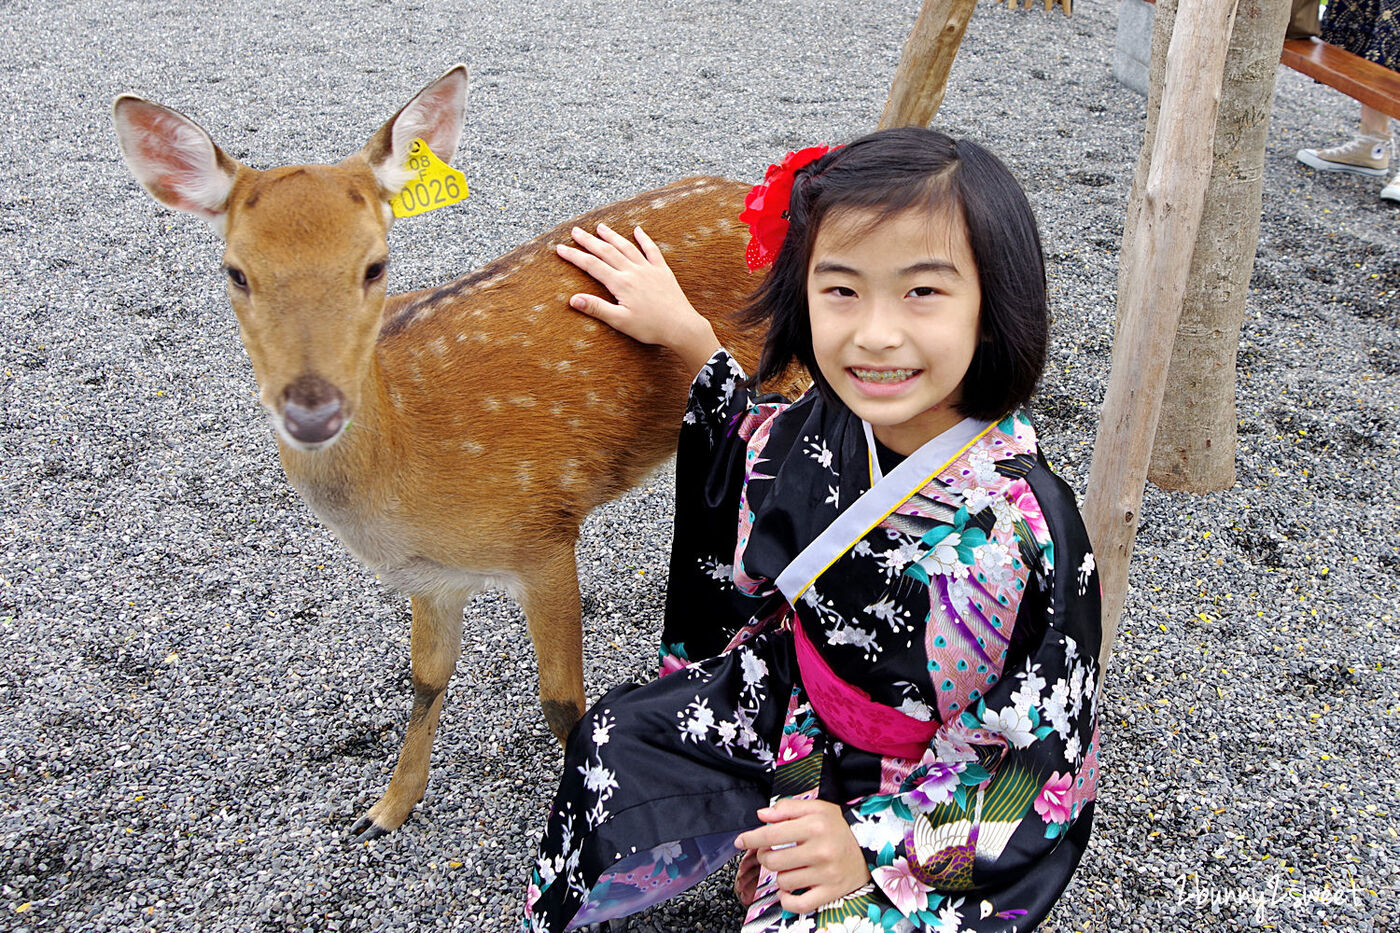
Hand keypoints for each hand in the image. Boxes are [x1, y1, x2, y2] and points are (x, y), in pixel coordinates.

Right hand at [556, 223, 720, 374]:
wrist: (681, 326)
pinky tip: (637, 230)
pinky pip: (652, 250)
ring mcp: (649, 268)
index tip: (560, 248)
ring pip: (626, 247)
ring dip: (612, 236)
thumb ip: (596, 308)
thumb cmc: (650, 327)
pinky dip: (644, 239)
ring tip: (600, 227)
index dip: (574, 255)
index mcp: (621, 283)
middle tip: (575, 231)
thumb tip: (573, 299)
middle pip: (606, 251)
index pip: (592, 265)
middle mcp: (633, 271)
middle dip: (588, 240)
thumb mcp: (620, 321)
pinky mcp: (662, 270)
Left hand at [734, 798, 870, 914]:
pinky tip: (788, 891)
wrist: (870, 847)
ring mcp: (826, 874)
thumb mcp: (817, 808)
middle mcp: (820, 851)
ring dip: (780, 875)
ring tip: (789, 866)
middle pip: (773, 861)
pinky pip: (799, 904)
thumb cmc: (839, 827)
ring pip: (783, 881)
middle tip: (771, 853)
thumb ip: (787, 808)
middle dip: (765, 857)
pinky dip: (788, 900)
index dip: (751, 838)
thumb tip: (761, 815)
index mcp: (814, 826)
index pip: (771, 835)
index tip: (741, 841)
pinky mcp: (831, 892)